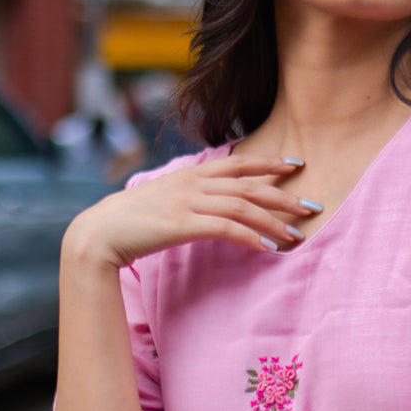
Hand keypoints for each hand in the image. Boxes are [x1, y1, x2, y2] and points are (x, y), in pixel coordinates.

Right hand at [63, 153, 316, 268]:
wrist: (98, 233)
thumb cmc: (131, 220)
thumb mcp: (165, 198)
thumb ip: (191, 196)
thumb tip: (214, 203)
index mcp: (190, 173)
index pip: (237, 162)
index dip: (269, 162)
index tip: (297, 164)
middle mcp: (192, 183)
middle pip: (249, 186)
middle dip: (284, 195)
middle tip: (312, 206)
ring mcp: (187, 202)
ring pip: (242, 207)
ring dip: (273, 221)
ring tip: (296, 235)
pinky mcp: (182, 224)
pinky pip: (226, 229)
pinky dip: (250, 237)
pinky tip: (267, 249)